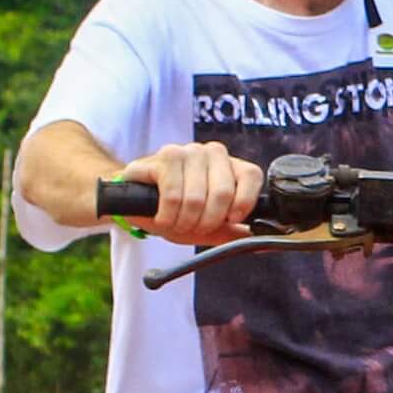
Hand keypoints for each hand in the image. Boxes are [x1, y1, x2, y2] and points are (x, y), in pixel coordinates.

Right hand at [119, 142, 263, 245]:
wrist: (134, 199)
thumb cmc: (175, 210)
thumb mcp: (207, 227)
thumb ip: (231, 232)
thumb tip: (257, 241)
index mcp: (230, 165)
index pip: (251, 175)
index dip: (243, 203)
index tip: (230, 220)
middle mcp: (212, 153)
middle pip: (223, 192)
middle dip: (207, 221)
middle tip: (195, 227)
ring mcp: (188, 152)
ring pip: (196, 197)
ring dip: (184, 221)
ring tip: (177, 222)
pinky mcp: (164, 157)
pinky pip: (172, 195)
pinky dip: (168, 216)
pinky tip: (163, 218)